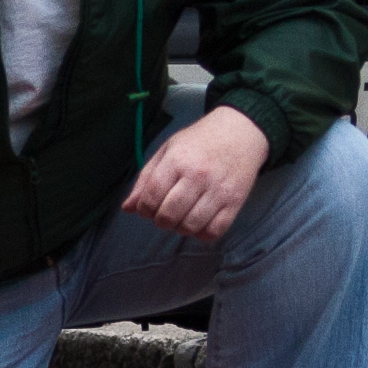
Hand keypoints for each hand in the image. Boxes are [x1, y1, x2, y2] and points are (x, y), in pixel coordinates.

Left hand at [123, 104, 270, 244]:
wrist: (240, 132)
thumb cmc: (199, 141)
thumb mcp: (168, 150)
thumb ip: (146, 179)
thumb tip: (128, 208)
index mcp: (177, 160)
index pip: (151, 197)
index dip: (144, 209)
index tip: (147, 208)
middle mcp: (197, 176)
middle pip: (168, 215)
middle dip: (160, 221)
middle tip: (165, 214)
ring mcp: (218, 190)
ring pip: (190, 226)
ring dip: (180, 228)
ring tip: (182, 217)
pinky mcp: (235, 202)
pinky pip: (214, 231)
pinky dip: (202, 234)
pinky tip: (200, 222)